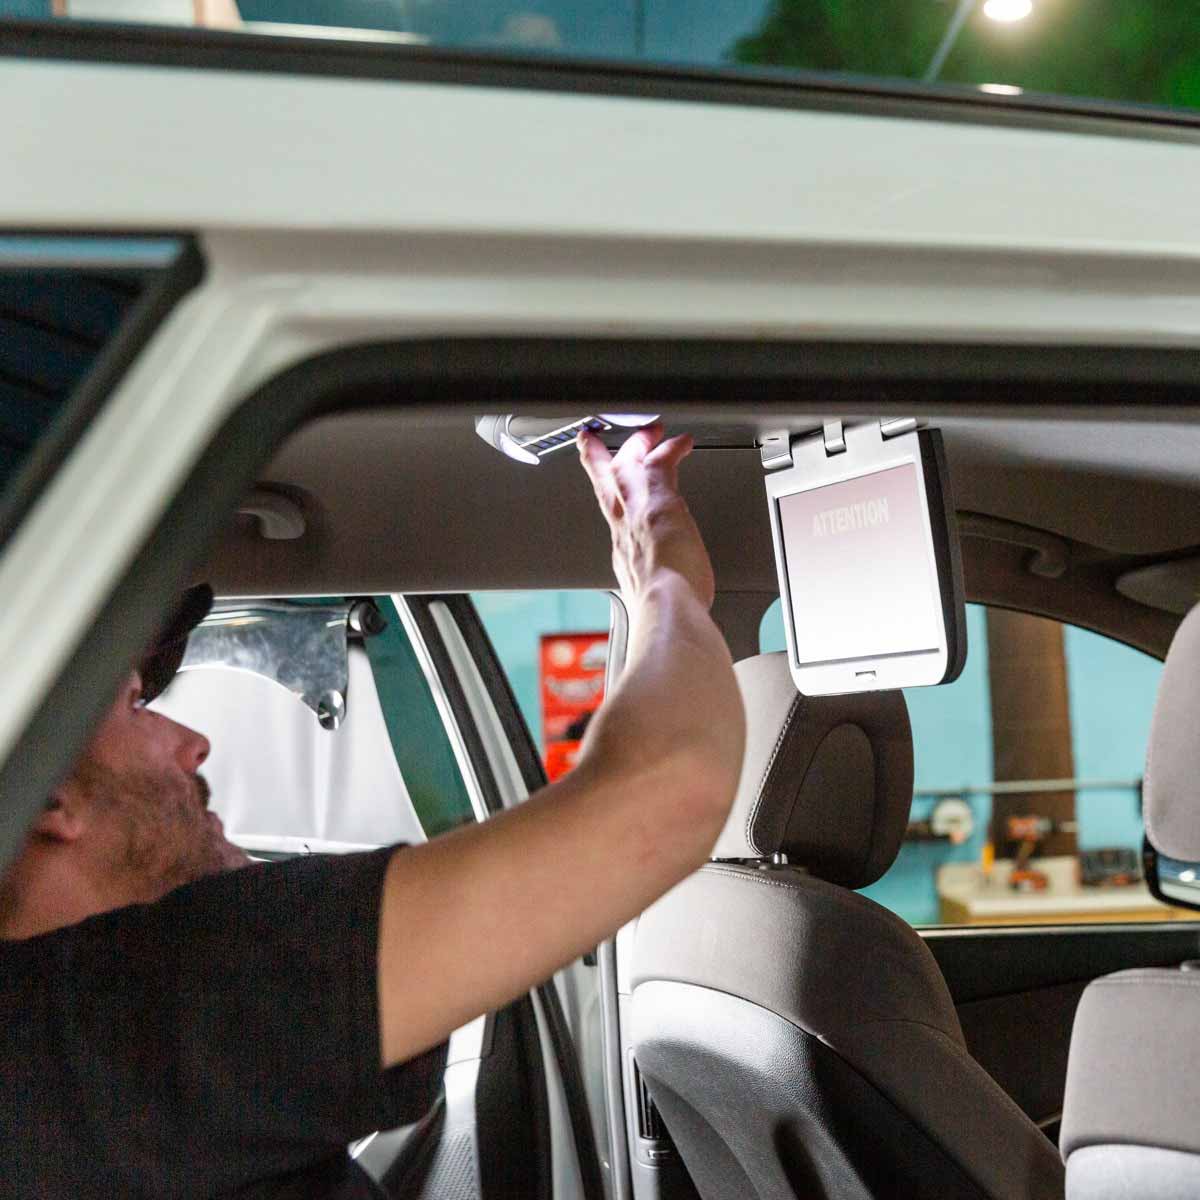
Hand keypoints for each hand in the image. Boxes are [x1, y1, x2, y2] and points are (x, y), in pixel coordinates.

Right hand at [578, 423, 714, 609]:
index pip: (612, 516)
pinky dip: (671, 448)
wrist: (665, 606)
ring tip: (649, 432)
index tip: (606, 487)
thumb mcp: (648, 594)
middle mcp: (623, 528)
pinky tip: (682, 443)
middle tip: (594, 440)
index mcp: (622, 550)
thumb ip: (650, 586)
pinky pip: (662, 461)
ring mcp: (637, 510)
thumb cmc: (663, 607)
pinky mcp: (659, 498)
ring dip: (636, 445)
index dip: (608, 498)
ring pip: (625, 466)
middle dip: (598, 458)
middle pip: (604, 482)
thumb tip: (656, 593)